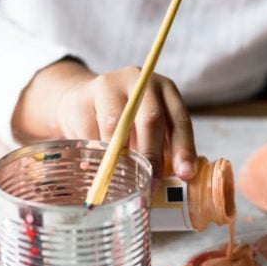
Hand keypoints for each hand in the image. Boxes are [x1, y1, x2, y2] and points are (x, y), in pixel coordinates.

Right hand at [12, 59, 196, 183]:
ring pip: (116, 126)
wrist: (82, 100)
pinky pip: (90, 133)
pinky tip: (98, 168)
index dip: (183, 148)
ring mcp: (108, 87)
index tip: (185, 174)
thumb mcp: (151, 128)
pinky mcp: (82, 99)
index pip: (179, 120)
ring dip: (121, 157)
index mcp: (165, 90)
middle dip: (152, 156)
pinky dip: (96, 155)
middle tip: (152, 183)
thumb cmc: (127, 121)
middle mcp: (140, 82)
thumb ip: (164, 149)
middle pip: (150, 119)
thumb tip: (176, 181)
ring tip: (123, 178)